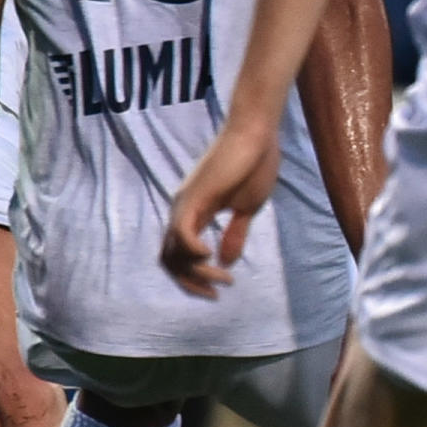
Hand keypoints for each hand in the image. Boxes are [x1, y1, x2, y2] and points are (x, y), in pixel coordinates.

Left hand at [162, 123, 285, 298]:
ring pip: (174, 253)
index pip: (179, 255)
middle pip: (170, 260)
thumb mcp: (247, 208)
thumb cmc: (255, 164)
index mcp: (195, 213)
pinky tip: (211, 256)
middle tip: (218, 293)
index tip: (219, 289)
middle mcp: (182, 210)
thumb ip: (234, 234)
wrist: (257, 134)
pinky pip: (182, 235)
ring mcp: (185, 204)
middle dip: (192, 282)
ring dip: (197, 272)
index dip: (194, 277)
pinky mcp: (194, 198)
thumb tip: (226, 261)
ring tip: (223, 279)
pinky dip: (192, 252)